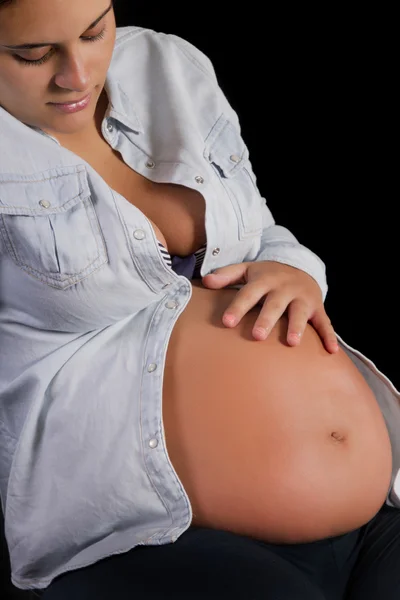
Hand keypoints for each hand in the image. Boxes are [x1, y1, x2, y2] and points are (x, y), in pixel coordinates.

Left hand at [202, 261, 337, 352]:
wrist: (301, 267)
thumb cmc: (267, 275)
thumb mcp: (247, 270)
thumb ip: (226, 276)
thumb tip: (205, 281)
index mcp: (265, 280)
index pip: (249, 294)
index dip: (238, 307)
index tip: (227, 322)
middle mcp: (284, 288)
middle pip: (274, 304)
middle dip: (267, 319)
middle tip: (257, 336)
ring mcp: (302, 298)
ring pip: (299, 313)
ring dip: (296, 327)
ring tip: (291, 343)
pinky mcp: (317, 308)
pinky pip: (324, 322)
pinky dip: (329, 336)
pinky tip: (331, 351)